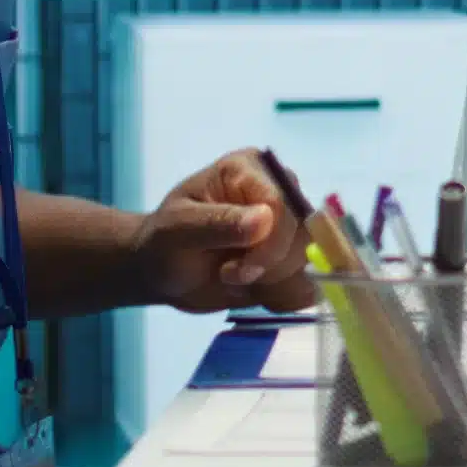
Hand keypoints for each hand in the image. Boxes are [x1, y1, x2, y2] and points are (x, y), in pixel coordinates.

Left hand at [137, 150, 313, 314]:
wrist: (161, 273)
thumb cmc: (162, 242)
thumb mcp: (176, 230)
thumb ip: (217, 223)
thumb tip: (264, 219)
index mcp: (250, 170)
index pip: (283, 203)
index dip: (270, 242)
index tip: (237, 271)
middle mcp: (277, 192)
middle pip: (302, 231)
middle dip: (269, 265)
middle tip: (229, 275)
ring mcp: (286, 226)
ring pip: (305, 258)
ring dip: (272, 282)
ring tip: (234, 281)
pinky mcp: (288, 256)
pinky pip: (304, 280)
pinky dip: (281, 296)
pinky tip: (253, 293)